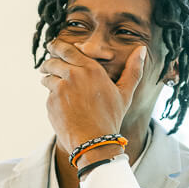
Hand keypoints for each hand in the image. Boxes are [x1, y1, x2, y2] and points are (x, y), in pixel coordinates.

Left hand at [39, 38, 145, 155]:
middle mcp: (73, 75)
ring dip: (47, 77)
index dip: (57, 46)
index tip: (52, 46)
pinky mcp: (51, 103)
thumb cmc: (111, 118)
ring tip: (48, 80)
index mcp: (91, 69)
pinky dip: (51, 96)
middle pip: (53, 60)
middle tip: (46, 65)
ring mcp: (59, 89)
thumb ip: (133, 69)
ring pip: (47, 77)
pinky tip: (60, 104)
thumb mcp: (125, 93)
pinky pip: (48, 94)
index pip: (68, 49)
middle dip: (49, 61)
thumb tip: (142, 49)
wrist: (94, 142)